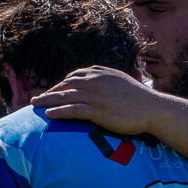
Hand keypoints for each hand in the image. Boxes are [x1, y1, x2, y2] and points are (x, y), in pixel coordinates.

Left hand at [32, 66, 164, 135]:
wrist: (152, 108)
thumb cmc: (139, 98)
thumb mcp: (120, 81)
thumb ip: (107, 80)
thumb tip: (98, 81)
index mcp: (100, 73)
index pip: (74, 77)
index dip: (61, 84)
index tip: (53, 91)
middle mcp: (95, 82)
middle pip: (65, 85)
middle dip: (50, 92)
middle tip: (36, 98)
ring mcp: (95, 96)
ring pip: (65, 96)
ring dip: (47, 100)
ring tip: (34, 105)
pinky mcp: (97, 110)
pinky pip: (73, 110)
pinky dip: (59, 111)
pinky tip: (48, 114)